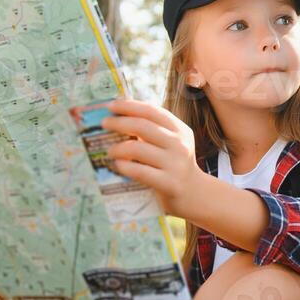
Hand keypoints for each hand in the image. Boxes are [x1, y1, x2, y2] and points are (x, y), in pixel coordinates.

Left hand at [102, 97, 202, 216]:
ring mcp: (175, 164)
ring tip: (109, 151)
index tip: (111, 105)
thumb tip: (120, 117)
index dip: (130, 106)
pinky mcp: (169, 183)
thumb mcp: (172, 143)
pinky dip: (124, 166)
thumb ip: (154, 131)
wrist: (195, 194)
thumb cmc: (175, 165)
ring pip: (138, 148)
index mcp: (180, 130)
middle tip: (104, 123)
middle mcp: (179, 144)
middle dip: (119, 122)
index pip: (152, 111)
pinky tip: (118, 165)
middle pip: (142, 126)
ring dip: (117, 147)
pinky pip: (139, 171)